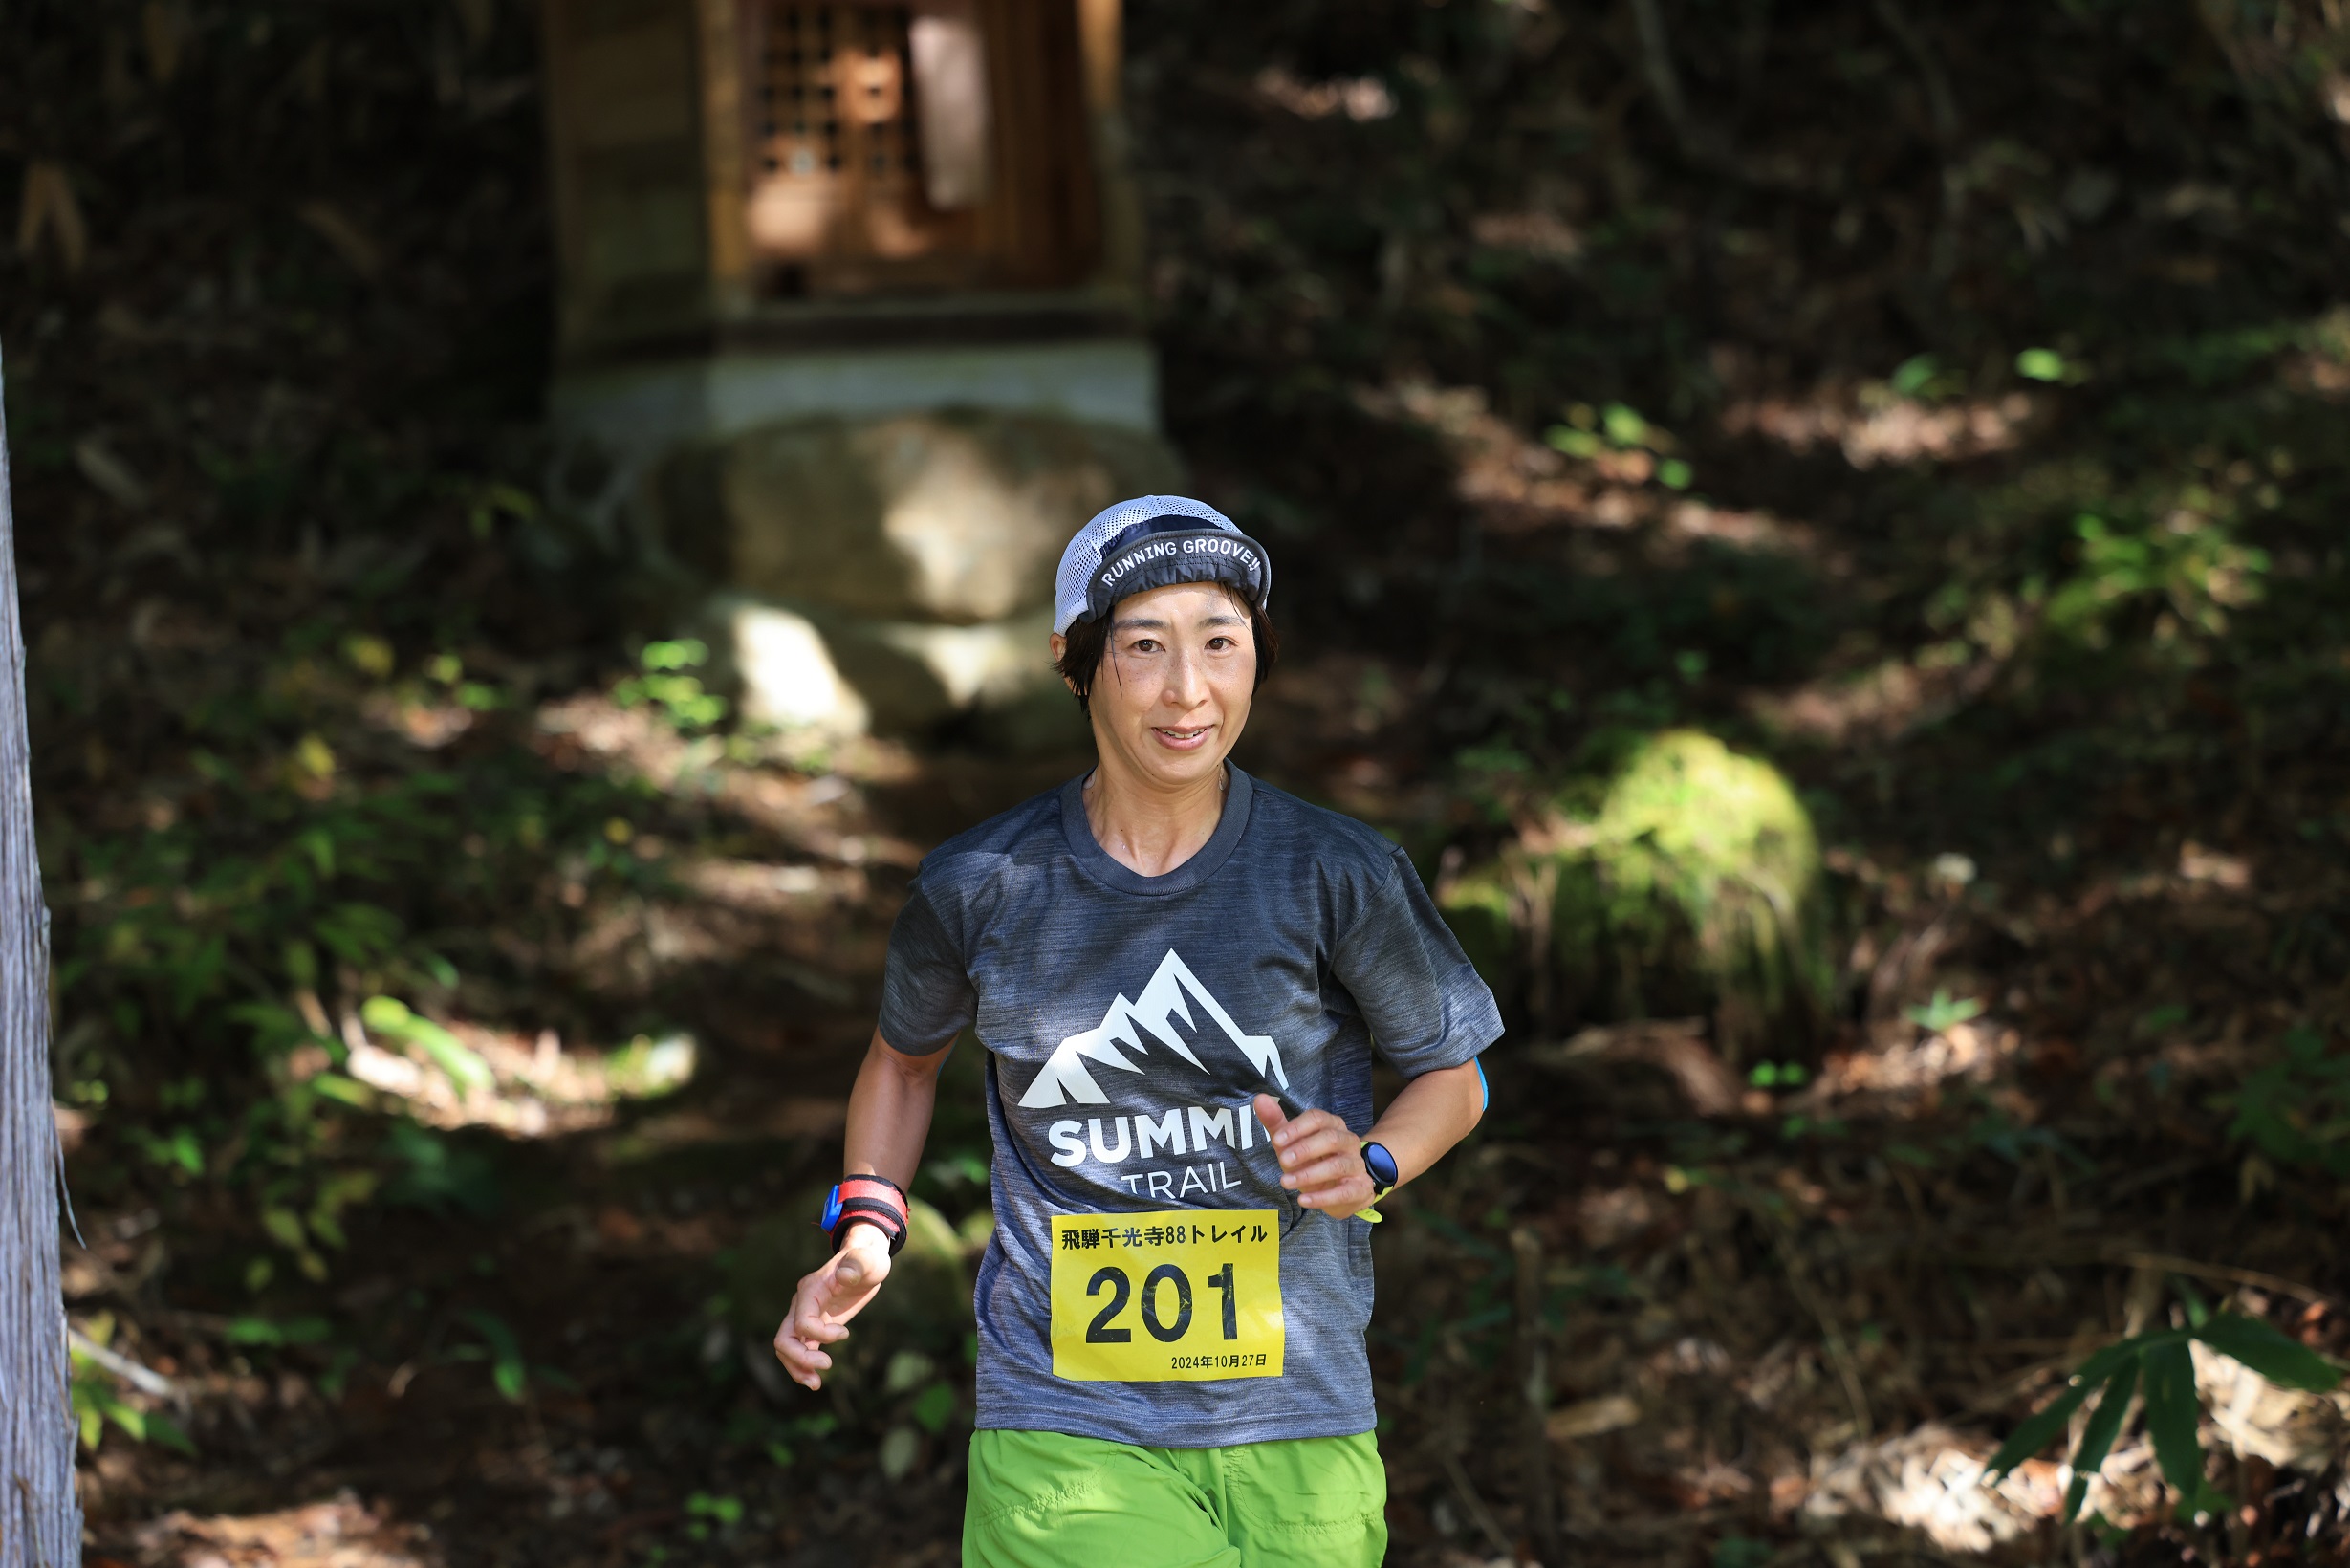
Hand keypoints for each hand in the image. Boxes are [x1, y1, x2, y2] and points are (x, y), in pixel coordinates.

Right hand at [773, 1224, 892, 1390]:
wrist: (864, 1260)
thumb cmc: (866, 1259)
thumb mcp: (867, 1259)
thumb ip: (857, 1264)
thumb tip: (846, 1276)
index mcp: (811, 1289)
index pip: (802, 1321)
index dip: (821, 1334)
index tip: (846, 1333)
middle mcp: (801, 1303)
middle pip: (784, 1338)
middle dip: (800, 1358)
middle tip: (827, 1366)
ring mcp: (804, 1315)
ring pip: (787, 1347)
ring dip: (797, 1368)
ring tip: (816, 1384)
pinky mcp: (814, 1326)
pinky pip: (800, 1350)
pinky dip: (803, 1366)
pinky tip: (815, 1381)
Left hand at [1254, 1094, 1376, 1220]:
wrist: (1343, 1189)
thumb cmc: (1315, 1161)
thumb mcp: (1293, 1143)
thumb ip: (1277, 1123)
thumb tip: (1260, 1099)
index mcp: (1332, 1125)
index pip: (1318, 1118)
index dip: (1297, 1128)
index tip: (1277, 1140)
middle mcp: (1348, 1141)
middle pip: (1330, 1138)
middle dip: (1305, 1149)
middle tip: (1283, 1160)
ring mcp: (1356, 1165)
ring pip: (1337, 1165)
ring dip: (1309, 1174)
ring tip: (1286, 1182)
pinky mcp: (1360, 1188)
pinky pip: (1344, 1192)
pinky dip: (1322, 1197)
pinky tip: (1303, 1200)